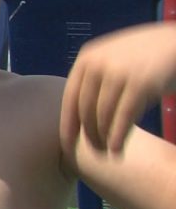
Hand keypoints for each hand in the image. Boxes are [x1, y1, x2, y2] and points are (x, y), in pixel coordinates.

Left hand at [61, 23, 175, 152]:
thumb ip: (95, 80)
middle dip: (88, 133)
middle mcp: (98, 63)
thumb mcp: (112, 60)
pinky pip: (123, 116)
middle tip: (94, 151)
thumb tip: (78, 115)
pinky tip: (116, 149)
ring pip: (102, 114)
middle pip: (85, 108)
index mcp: (87, 58)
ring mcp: (119, 72)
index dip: (68, 122)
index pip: (70, 96)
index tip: (66, 143)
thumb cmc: (143, 56)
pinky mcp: (141, 83)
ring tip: (107, 151)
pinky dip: (117, 135)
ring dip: (102, 137)